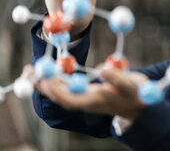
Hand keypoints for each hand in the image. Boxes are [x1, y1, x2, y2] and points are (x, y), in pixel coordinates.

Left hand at [27, 63, 147, 120]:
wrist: (139, 103)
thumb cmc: (136, 93)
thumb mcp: (131, 85)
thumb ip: (117, 78)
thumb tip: (102, 69)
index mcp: (97, 101)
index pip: (72, 100)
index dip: (57, 91)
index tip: (45, 81)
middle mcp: (87, 101)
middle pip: (60, 96)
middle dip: (43, 84)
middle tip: (29, 70)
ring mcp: (86, 97)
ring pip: (61, 91)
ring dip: (45, 80)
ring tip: (31, 68)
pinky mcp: (86, 92)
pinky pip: (66, 87)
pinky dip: (55, 79)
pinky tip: (49, 70)